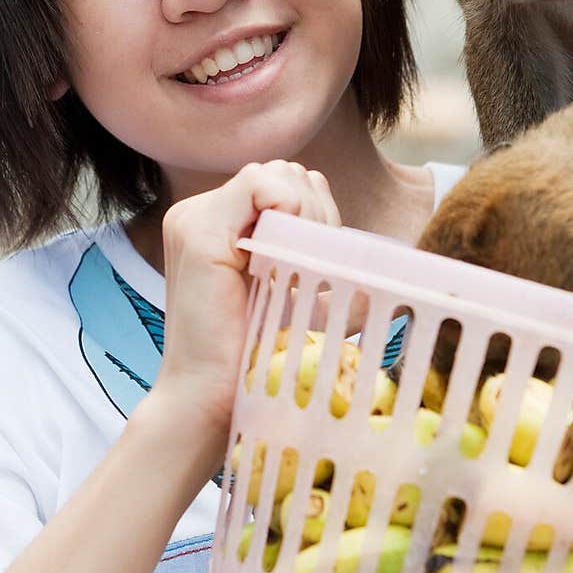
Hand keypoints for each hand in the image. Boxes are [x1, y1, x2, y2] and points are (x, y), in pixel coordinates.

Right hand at [156, 161, 340, 440]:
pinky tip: (285, 251)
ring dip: (304, 213)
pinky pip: (257, 184)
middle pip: (282, 172)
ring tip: (295, 265)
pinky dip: (286, 208)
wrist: (210, 401)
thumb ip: (318, 265)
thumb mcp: (293, 298)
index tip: (317, 259)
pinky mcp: (198, 231)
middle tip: (309, 264)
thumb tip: (379, 264)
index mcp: (218, 224)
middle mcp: (200, 213)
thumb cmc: (254, 357)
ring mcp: (193, 219)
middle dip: (314, 209)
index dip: (314, 211)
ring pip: (274, 173)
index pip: (282, 183)